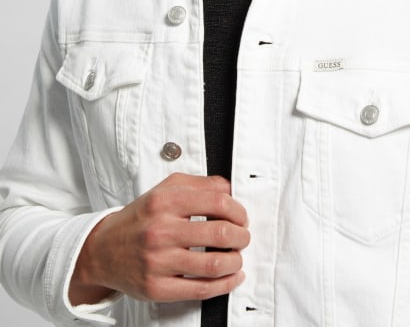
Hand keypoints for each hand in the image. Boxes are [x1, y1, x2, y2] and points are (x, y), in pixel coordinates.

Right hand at [69, 173, 249, 305]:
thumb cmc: (139, 219)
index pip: (217, 201)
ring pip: (214, 264)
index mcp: (165, 202)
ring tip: (237, 257)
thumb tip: (230, 189)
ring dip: (236, 261)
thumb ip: (199, 184)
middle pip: (220, 233)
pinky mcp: (157, 287)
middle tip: (243, 237)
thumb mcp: (165, 189)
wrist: (102, 250)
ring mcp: (158, 261)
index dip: (238, 210)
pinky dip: (225, 285)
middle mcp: (161, 230)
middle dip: (242, 236)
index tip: (241, 216)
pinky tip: (231, 277)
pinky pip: (200, 289)